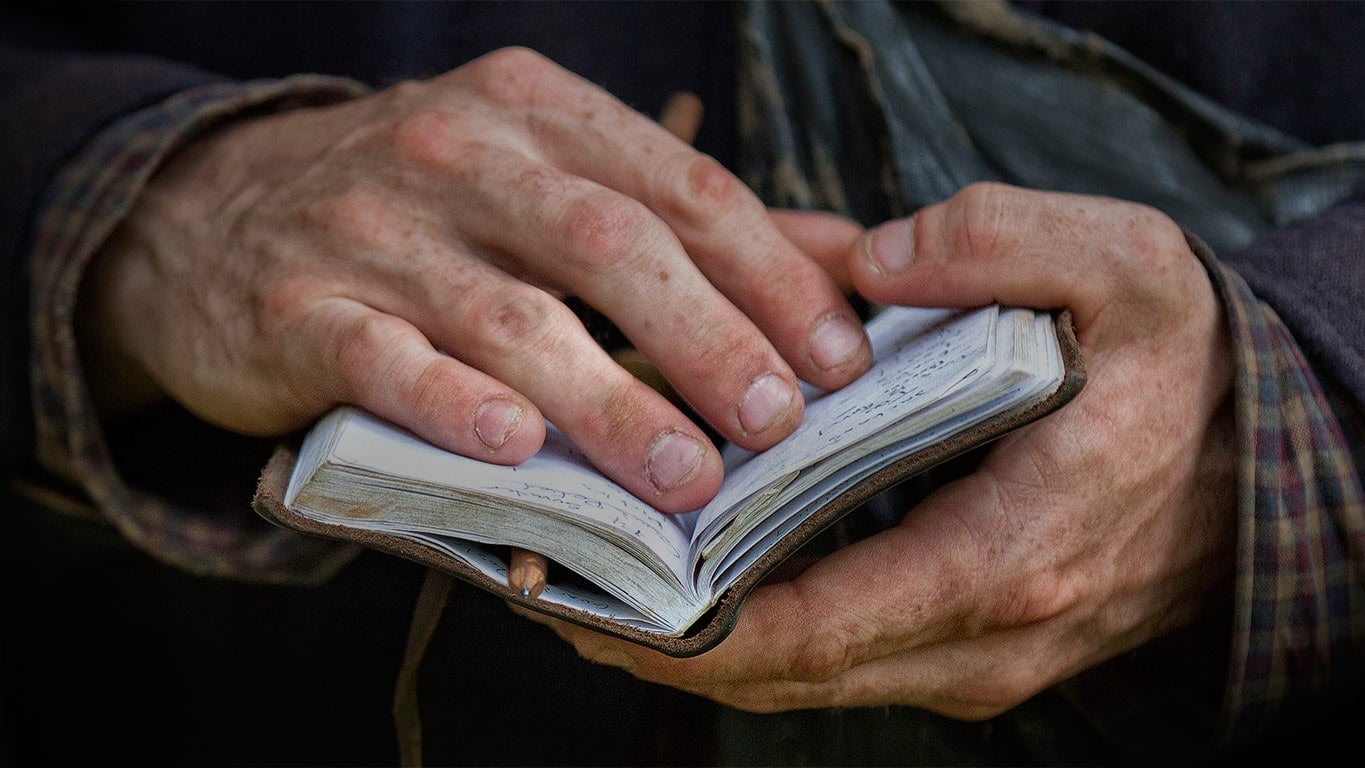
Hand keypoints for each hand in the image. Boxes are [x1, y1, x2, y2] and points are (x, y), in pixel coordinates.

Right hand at [76, 48, 870, 512]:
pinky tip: (517, 447)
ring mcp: (374, 230)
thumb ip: (679, 218)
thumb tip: (839, 264)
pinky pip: (387, 360)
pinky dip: (454, 404)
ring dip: (609, 399)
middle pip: (611, 246)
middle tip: (777, 424)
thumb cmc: (422, 211)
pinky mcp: (302, 310)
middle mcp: (459, 153)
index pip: (684, 189)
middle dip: (710, 339)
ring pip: (511, 316)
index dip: (774, 276)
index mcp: (538, 112)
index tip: (839, 360)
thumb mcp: (543, 177)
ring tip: (685, 474)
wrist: (213, 214)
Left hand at [523, 183, 1237, 717]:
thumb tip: (870, 262)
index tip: (592, 594)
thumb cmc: (1188, 373)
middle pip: (785, 674)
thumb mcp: (1128, 268)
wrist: (1262, 463)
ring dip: (698, 645)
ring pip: (807, 679)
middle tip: (555, 587)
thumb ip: (1001, 242)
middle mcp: (984, 637)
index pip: (813, 627)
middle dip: (662, 643)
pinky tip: (692, 581)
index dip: (688, 626)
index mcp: (1006, 555)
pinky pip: (842, 658)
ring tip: (597, 588)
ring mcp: (978, 657)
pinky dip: (759, 631)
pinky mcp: (972, 647)